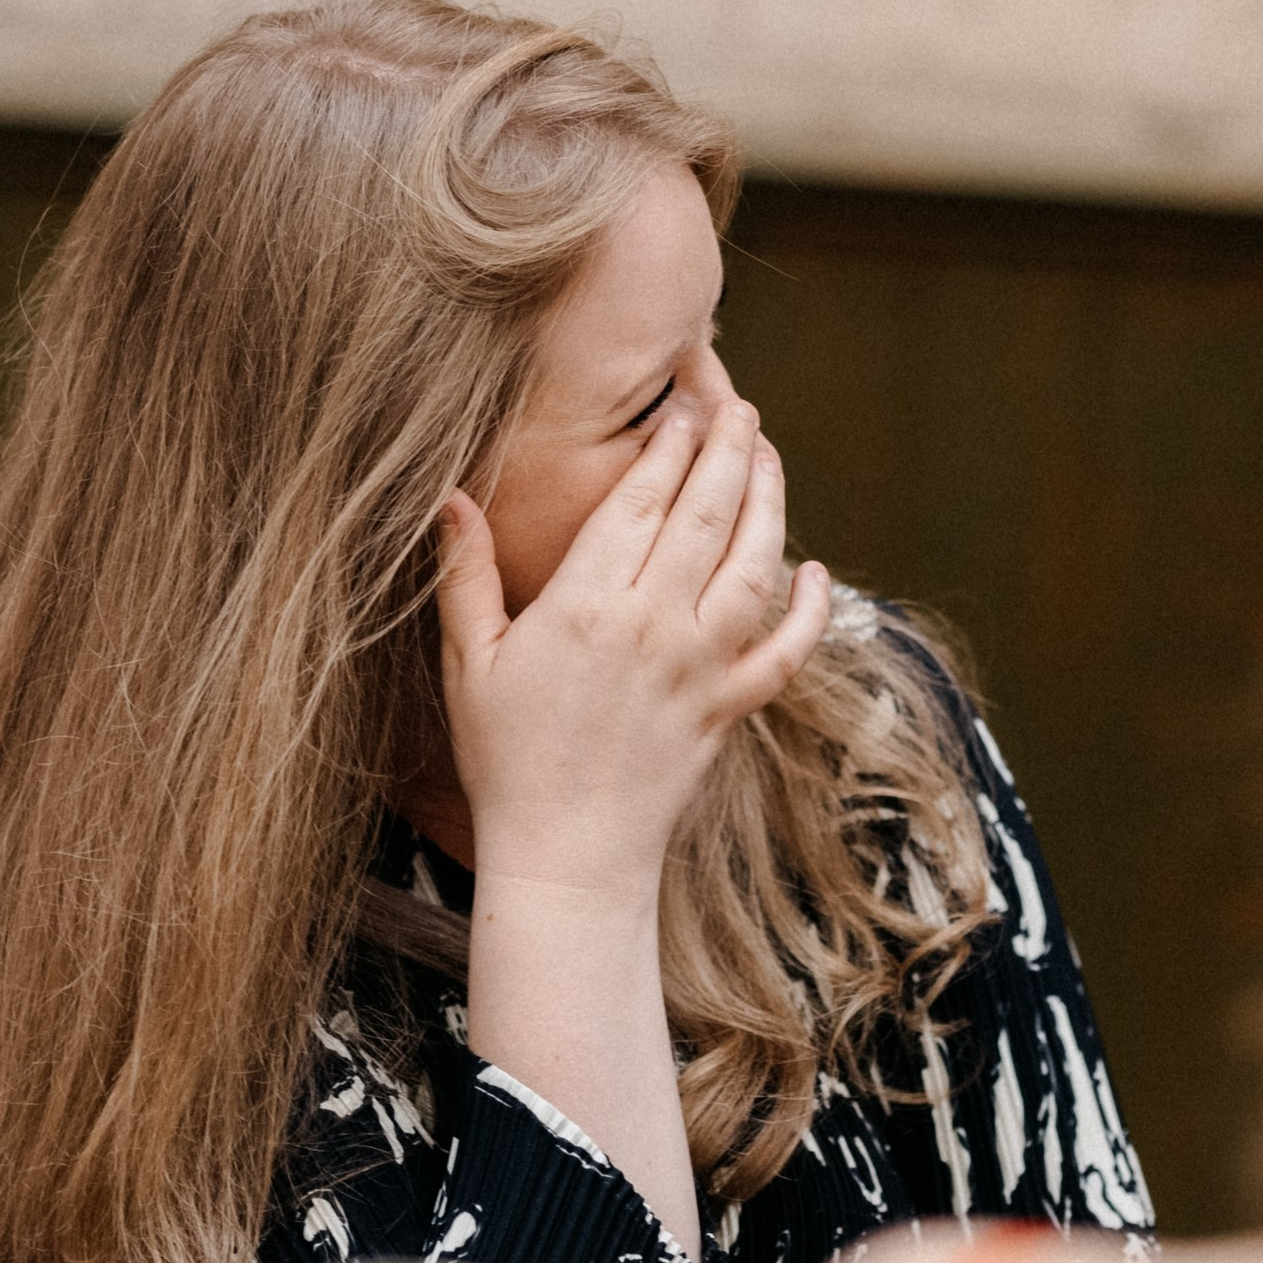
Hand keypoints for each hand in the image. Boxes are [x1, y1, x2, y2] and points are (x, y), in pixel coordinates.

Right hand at [435, 398, 829, 898]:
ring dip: (770, 505)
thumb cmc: (506, 758)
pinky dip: (809, 611)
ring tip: (770, 458)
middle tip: (739, 408)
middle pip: (707, 515)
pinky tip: (814, 573)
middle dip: (729, 451)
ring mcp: (701, 667)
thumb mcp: (468, 662)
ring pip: (754, 567)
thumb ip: (465, 575)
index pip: (641, 501)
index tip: (683, 410)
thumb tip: (449, 498)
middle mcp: (654, 624)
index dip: (668, 448)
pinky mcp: (730, 710)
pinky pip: (785, 652)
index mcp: (587, 603)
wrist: (564, 854)